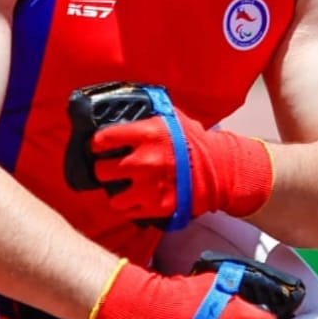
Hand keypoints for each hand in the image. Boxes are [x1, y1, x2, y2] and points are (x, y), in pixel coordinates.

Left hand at [89, 95, 272, 227]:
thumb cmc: (195, 143)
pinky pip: (128, 211)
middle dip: (104, 169)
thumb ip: (150, 115)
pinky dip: (129, 207)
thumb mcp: (173, 120)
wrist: (219, 171)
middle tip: (110, 169)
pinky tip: (135, 199)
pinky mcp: (156, 207)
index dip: (98, 144)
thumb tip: (132, 106)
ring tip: (122, 188)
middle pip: (102, 170)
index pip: (103, 139)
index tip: (99, 147)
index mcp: (146, 134)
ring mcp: (148, 187)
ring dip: (116, 192)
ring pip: (112, 196)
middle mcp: (144, 161)